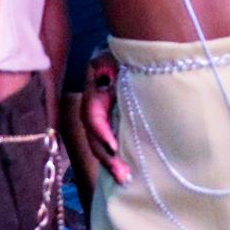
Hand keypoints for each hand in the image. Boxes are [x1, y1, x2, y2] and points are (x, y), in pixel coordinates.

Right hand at [81, 51, 130, 184]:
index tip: (114, 148)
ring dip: (109, 162)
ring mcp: (100, 113)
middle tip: (122, 174)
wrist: (138, 51)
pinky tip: (121, 172)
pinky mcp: (111, 120)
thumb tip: (107, 76)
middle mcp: (93, 103)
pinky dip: (112, 157)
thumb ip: (108, 65)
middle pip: (92, 134)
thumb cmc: (130, 53)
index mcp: (94, 88)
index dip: (100, 132)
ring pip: (97, 142)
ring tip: (123, 178)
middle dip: (105, 156)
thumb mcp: (117, 56)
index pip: (91, 114)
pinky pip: (106, 141)